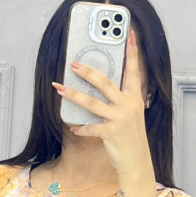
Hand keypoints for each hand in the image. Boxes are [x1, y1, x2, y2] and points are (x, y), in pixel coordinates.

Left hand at [52, 31, 153, 179]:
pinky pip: (89, 127)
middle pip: (105, 83)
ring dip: (72, 95)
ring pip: (91, 103)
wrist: (136, 162)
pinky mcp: (110, 132)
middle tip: (73, 64)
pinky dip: (80, 127)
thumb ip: (120, 100)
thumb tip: (100, 88)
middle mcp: (128, 105)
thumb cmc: (130, 137)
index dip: (132, 52)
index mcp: (135, 98)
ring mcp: (120, 118)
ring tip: (59, 88)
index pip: (134, 70)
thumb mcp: (130, 115)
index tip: (129, 33)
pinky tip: (73, 127)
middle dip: (88, 72)